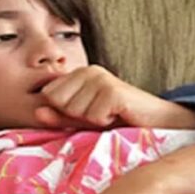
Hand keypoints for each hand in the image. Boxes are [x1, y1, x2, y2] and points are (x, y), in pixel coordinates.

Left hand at [34, 65, 194, 129]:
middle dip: (77, 116)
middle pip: (59, 102)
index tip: (88, 114)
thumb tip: (36, 112)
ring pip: (75, 110)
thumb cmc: (120, 121)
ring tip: (111, 115)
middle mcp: (89, 70)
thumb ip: (61, 116)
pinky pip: (93, 116)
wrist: (158, 122)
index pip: (49, 95)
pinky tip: (120, 116)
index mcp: (80, 73)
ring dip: (93, 121)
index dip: (64, 112)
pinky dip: (106, 123)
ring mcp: (102, 78)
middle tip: (101, 115)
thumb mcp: (86, 121)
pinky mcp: (113, 91)